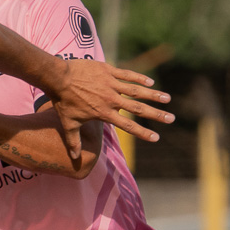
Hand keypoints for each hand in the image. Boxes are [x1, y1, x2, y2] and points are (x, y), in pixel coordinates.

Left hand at [47, 57, 170, 162]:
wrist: (58, 77)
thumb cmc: (63, 101)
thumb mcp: (68, 123)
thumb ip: (73, 141)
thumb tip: (73, 158)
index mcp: (104, 113)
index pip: (127, 126)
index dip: (142, 132)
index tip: (156, 137)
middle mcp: (111, 100)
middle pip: (138, 109)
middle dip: (156, 114)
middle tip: (171, 118)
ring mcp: (111, 84)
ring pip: (137, 91)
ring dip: (153, 95)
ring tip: (168, 98)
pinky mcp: (108, 71)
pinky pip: (127, 74)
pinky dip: (139, 78)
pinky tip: (150, 82)